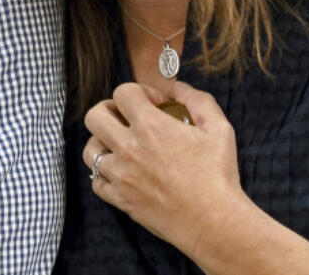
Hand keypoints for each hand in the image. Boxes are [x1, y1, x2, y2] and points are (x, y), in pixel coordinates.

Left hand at [82, 80, 248, 259]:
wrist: (214, 222)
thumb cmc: (218, 175)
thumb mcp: (218, 128)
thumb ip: (197, 99)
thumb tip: (177, 87)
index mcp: (150, 126)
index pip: (123, 92)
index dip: (139, 91)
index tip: (155, 104)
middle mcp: (129, 148)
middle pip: (94, 116)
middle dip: (109, 110)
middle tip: (127, 118)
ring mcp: (121, 175)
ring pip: (90, 150)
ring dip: (103, 142)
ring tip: (122, 145)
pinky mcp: (120, 200)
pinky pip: (96, 182)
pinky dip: (105, 175)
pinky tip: (123, 172)